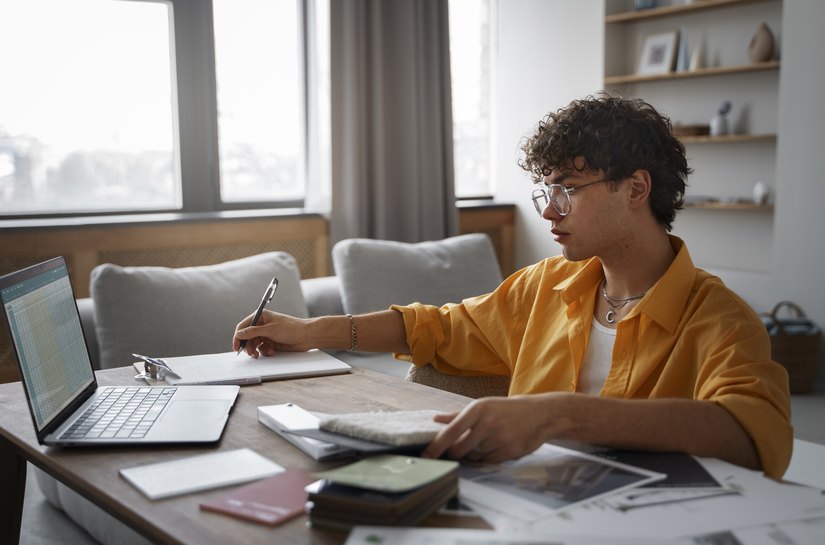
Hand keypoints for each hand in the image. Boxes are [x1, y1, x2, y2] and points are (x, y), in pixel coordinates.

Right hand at [233, 310, 313, 356]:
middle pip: (247, 337)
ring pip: (254, 344)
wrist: (306, 336)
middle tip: (250, 353)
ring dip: (256, 350)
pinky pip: (262, 348)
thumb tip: (239, 334)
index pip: (243, 326)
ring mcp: (266, 334)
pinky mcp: (271, 342)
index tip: (236, 346)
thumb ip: (253, 332)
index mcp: (261, 316)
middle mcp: (262, 325)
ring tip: (259, 354)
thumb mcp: (270, 329)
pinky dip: (264, 351)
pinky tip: (271, 351)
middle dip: (248, 346)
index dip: (238, 336)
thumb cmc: (291, 328)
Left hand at [421, 395, 559, 463]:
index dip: (436, 446)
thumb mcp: (482, 406)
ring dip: (476, 453)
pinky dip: (489, 457)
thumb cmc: (505, 409)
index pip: (451, 432)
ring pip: (475, 457)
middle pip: (459, 449)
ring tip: (489, 439)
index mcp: (477, 410)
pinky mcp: (510, 451)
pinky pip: (489, 461)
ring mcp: (499, 438)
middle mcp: (487, 423)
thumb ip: (457, 415)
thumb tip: (435, 419)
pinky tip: (498, 445)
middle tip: (464, 445)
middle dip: (457, 452)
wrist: (538, 414)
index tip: (425, 456)